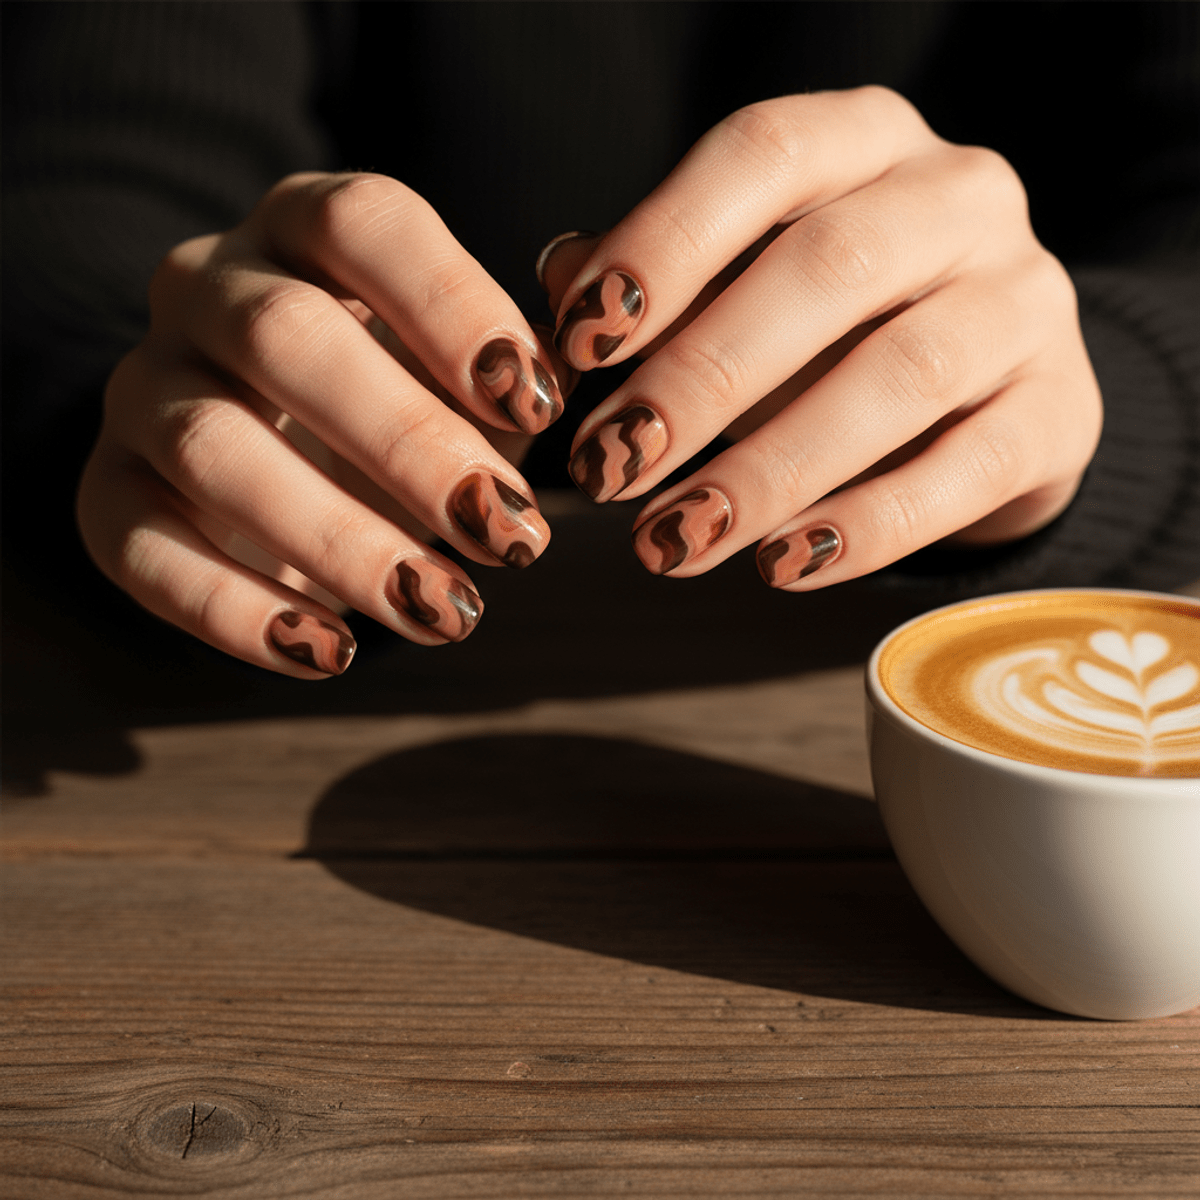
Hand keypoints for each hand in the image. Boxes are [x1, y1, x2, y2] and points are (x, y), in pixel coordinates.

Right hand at [78, 172, 570, 676]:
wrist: (267, 449)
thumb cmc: (399, 396)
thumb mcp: (469, 368)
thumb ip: (525, 352)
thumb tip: (599, 327)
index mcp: (303, 227)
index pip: (366, 223)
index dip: (454, 306)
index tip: (538, 402)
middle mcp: (207, 288)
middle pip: (288, 339)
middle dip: (413, 446)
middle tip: (512, 539)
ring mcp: (145, 389)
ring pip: (215, 448)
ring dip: (342, 541)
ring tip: (447, 612)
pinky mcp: (108, 495)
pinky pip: (146, 551)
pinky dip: (239, 613)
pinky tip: (334, 651)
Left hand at [539, 87, 1101, 587]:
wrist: (991, 382)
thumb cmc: (835, 324)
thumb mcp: (747, 279)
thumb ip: (660, 280)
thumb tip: (561, 298)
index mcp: (866, 140)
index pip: (762, 157)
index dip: (664, 245)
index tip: (582, 345)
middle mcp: (959, 198)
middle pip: (826, 271)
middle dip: (699, 381)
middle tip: (610, 470)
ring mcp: (1025, 301)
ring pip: (897, 378)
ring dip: (767, 470)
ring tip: (673, 540)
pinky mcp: (1060, 410)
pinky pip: (965, 471)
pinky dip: (866, 526)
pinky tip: (781, 567)